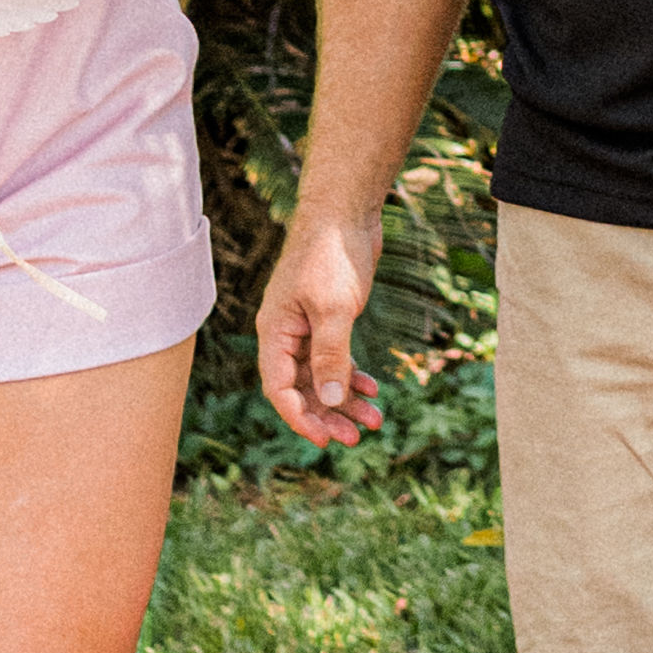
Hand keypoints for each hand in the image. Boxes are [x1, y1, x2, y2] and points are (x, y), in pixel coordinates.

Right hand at [254, 212, 386, 448]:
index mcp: (276, 332)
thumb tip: (332, 399)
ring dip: (346, 399)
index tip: (325, 440)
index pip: (279, 387)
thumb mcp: (334, 308)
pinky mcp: (329, 317)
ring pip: (322, 374)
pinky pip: (336, 356)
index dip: (299, 417)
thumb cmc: (333, 255)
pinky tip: (373, 389)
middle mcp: (286, 333)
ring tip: (376, 420)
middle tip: (357, 438)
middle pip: (302, 387)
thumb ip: (331, 354)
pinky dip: (353, 374)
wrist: (347, 211)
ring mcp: (307, 326)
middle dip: (328, 415)